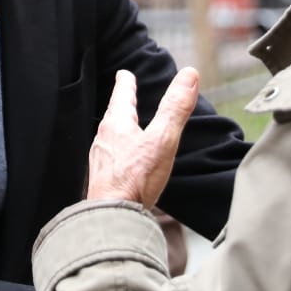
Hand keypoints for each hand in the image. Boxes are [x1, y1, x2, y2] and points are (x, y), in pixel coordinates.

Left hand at [84, 68, 199, 207]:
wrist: (113, 215)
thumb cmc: (135, 179)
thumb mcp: (162, 139)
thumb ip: (175, 109)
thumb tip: (189, 75)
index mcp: (117, 124)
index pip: (122, 95)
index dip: (125, 83)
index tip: (125, 74)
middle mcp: (104, 139)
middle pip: (113, 115)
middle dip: (121, 104)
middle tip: (125, 95)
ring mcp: (101, 159)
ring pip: (110, 136)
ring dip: (118, 127)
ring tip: (125, 125)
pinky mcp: (103, 178)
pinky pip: (110, 157)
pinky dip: (118, 150)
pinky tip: (124, 160)